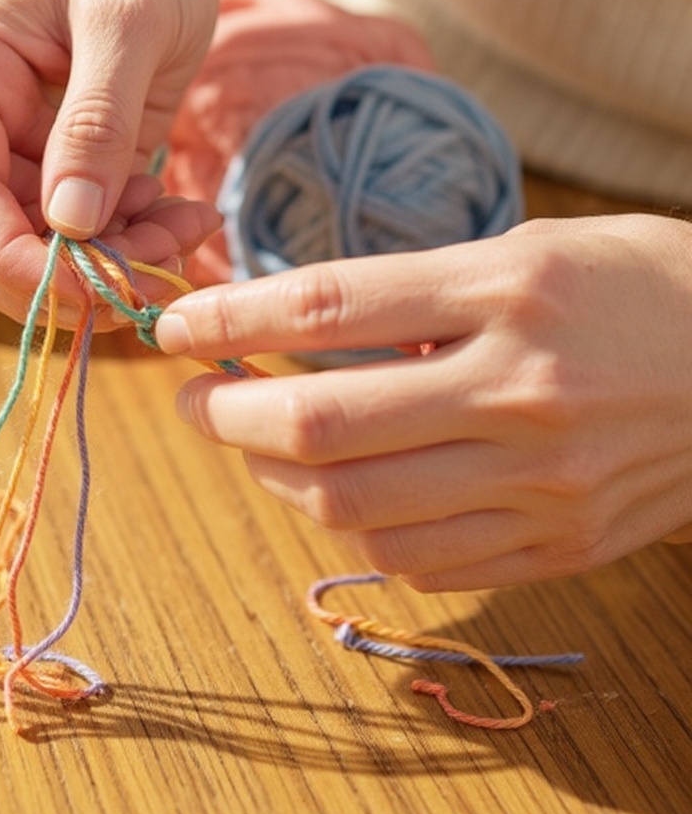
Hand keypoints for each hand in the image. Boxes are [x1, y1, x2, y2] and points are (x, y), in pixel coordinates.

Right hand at [0, 0, 229, 323]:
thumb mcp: (130, 18)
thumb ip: (98, 120)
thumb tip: (71, 225)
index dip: (14, 261)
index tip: (98, 294)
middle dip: (65, 278)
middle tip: (161, 275)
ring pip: (25, 250)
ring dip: (105, 267)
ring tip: (186, 232)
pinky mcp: (39, 167)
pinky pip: (66, 235)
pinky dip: (121, 245)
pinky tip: (175, 219)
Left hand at [154, 214, 691, 589]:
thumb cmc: (636, 287)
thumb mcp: (530, 252)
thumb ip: (419, 297)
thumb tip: (301, 337)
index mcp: (510, 291)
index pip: (327, 305)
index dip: (229, 319)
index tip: (177, 327)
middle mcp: (519, 391)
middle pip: (322, 424)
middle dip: (226, 415)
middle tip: (190, 399)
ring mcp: (541, 481)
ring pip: (355, 507)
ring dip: (274, 479)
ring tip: (252, 448)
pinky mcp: (558, 543)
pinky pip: (417, 560)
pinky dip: (351, 528)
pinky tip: (337, 494)